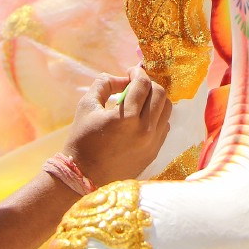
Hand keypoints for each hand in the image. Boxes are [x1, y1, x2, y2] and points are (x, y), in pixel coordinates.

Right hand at [62, 66, 171, 187]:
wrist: (84, 177)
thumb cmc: (82, 140)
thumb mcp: (87, 106)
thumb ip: (104, 84)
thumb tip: (121, 78)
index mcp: (126, 117)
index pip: (143, 84)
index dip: (138, 72)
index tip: (131, 71)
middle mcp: (145, 130)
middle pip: (160, 94)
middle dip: (149, 84)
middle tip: (136, 84)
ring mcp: (152, 143)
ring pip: (167, 110)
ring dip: (156, 99)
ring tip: (141, 100)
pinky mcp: (154, 153)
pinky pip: (165, 127)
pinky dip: (157, 116)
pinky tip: (142, 117)